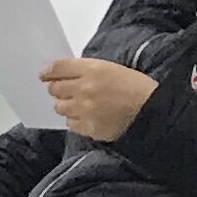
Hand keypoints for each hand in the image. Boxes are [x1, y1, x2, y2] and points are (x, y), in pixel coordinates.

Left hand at [36, 56, 157, 142]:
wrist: (152, 110)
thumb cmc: (136, 87)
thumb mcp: (112, 68)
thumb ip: (87, 69)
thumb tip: (63, 73)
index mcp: (93, 69)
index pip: (58, 68)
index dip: (48, 72)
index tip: (44, 75)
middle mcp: (85, 88)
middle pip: (54, 89)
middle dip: (57, 89)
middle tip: (63, 91)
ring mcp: (85, 109)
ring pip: (59, 107)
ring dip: (65, 105)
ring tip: (78, 105)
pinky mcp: (89, 127)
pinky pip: (70, 124)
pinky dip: (74, 120)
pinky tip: (86, 116)